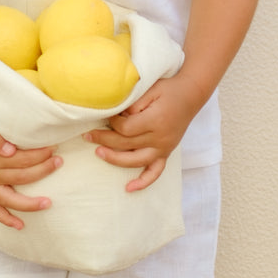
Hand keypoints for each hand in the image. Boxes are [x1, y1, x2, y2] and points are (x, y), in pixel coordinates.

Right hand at [0, 110, 61, 228]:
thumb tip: (10, 149)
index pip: (21, 159)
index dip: (39, 154)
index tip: (53, 148)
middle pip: (21, 177)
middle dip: (43, 170)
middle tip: (59, 162)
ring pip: (10, 200)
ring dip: (29, 204)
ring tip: (48, 203)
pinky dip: (5, 219)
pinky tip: (20, 225)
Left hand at [84, 74, 198, 190]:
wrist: (190, 95)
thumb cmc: (168, 90)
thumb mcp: (150, 89)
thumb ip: (134, 103)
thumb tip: (118, 116)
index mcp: (155, 121)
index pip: (126, 128)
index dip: (112, 123)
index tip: (106, 116)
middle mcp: (160, 138)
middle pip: (127, 145)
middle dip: (104, 140)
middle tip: (88, 135)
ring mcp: (164, 148)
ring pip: (136, 161)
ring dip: (115, 159)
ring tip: (98, 153)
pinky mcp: (166, 153)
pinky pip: (155, 172)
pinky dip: (143, 182)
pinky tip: (129, 188)